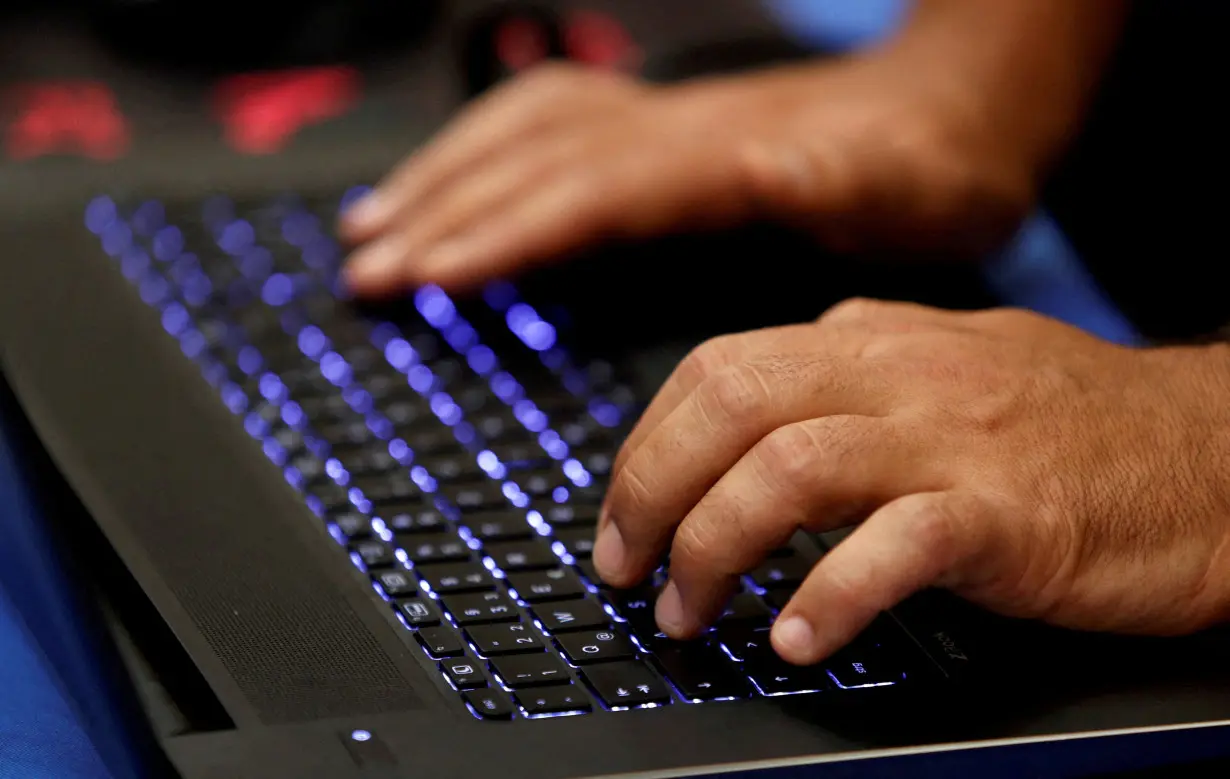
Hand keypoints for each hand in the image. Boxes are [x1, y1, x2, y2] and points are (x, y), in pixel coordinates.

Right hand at [338, 46, 1038, 294]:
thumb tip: (770, 166)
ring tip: (372, 224)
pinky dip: (485, 152)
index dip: (504, 231)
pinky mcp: (665, 132)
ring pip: (525, 131)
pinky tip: (458, 180)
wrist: (958, 109)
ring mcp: (664, 123)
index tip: (427, 275)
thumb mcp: (912, 184)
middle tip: (365, 270)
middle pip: (534, 160)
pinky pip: (550, 124)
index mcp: (723, 155)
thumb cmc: (934, 166)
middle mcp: (677, 129)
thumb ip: (840, 177)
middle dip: (442, 213)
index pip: (588, 191)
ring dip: (444, 175)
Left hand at [595, 299, 1229, 664]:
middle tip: (628, 571)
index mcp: (872, 341)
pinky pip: (894, 546)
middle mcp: (901, 375)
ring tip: (692, 617)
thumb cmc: (1072, 425)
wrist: (1211, 454)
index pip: (717, 371)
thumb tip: (741, 421)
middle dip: (651, 492)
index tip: (621, 515)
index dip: (646, 448)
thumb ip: (844, 381)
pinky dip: (830, 596)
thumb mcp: (942, 370)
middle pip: (730, 406)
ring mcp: (953, 438)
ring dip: (716, 550)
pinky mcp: (1007, 512)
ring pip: (788, 469)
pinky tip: (797, 640)